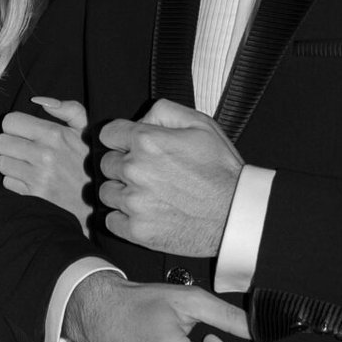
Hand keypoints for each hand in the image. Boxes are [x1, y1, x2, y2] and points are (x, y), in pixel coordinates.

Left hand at [0, 97, 89, 225]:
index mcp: (55, 134)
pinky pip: (6, 182)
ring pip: (1, 163)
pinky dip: (14, 181)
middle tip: (22, 148)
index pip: (9, 121)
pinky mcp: (34, 195)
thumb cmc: (89, 160)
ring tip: (25, 163)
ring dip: (10, 162)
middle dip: (9, 143)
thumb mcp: (85, 129)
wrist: (98, 198)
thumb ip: (68, 109)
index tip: (23, 131)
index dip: (14, 125)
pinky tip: (29, 178)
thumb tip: (39, 100)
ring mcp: (37, 177)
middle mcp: (44, 155)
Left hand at [98, 99, 242, 258]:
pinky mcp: (137, 230)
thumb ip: (163, 111)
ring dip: (121, 193)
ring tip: (147, 195)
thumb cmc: (221, 170)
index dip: (120, 139)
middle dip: (122, 166)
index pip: (107, 134)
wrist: (235, 213)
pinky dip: (123, 219)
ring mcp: (134, 202)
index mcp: (147, 141)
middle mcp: (135, 170)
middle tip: (147, 174)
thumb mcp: (200, 124)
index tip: (129, 148)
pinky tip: (144, 213)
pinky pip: (111, 221)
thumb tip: (140, 119)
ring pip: (107, 193)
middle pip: (105, 164)